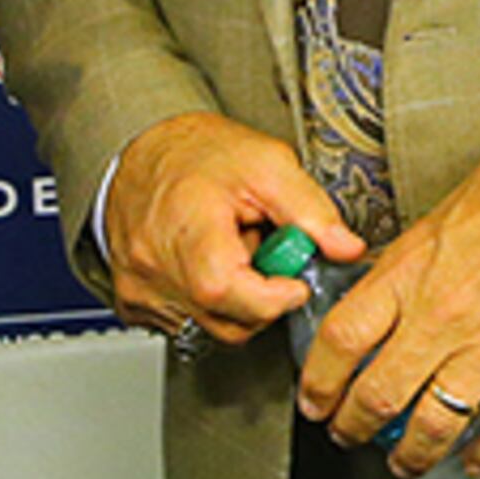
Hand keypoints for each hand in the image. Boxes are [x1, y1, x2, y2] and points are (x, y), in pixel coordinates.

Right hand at [101, 112, 358, 348]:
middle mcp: (156, 268)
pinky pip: (186, 325)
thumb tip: (346, 248)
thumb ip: (311, 209)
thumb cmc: (198, 153)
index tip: (294, 280)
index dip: (277, 296)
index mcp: (189, 232)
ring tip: (231, 254)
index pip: (234, 295)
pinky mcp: (133, 302)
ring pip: (211, 329)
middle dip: (262, 298)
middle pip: (230, 322)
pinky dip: (208, 305)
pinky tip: (207, 267)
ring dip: (235, 302)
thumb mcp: (268, 164)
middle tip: (261, 253)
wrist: (144, 149)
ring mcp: (140, 290)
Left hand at [300, 136, 479, 478]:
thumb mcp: (435, 220)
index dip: (317, 381)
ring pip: (435, 427)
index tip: (313, 398)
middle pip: (379, 395)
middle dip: (352, 427)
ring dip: (409, 456)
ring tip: (401, 463)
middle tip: (346, 433)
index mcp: (413, 273)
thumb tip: (368, 303)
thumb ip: (400, 270)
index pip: (342, 339)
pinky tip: (470, 462)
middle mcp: (447, 316)